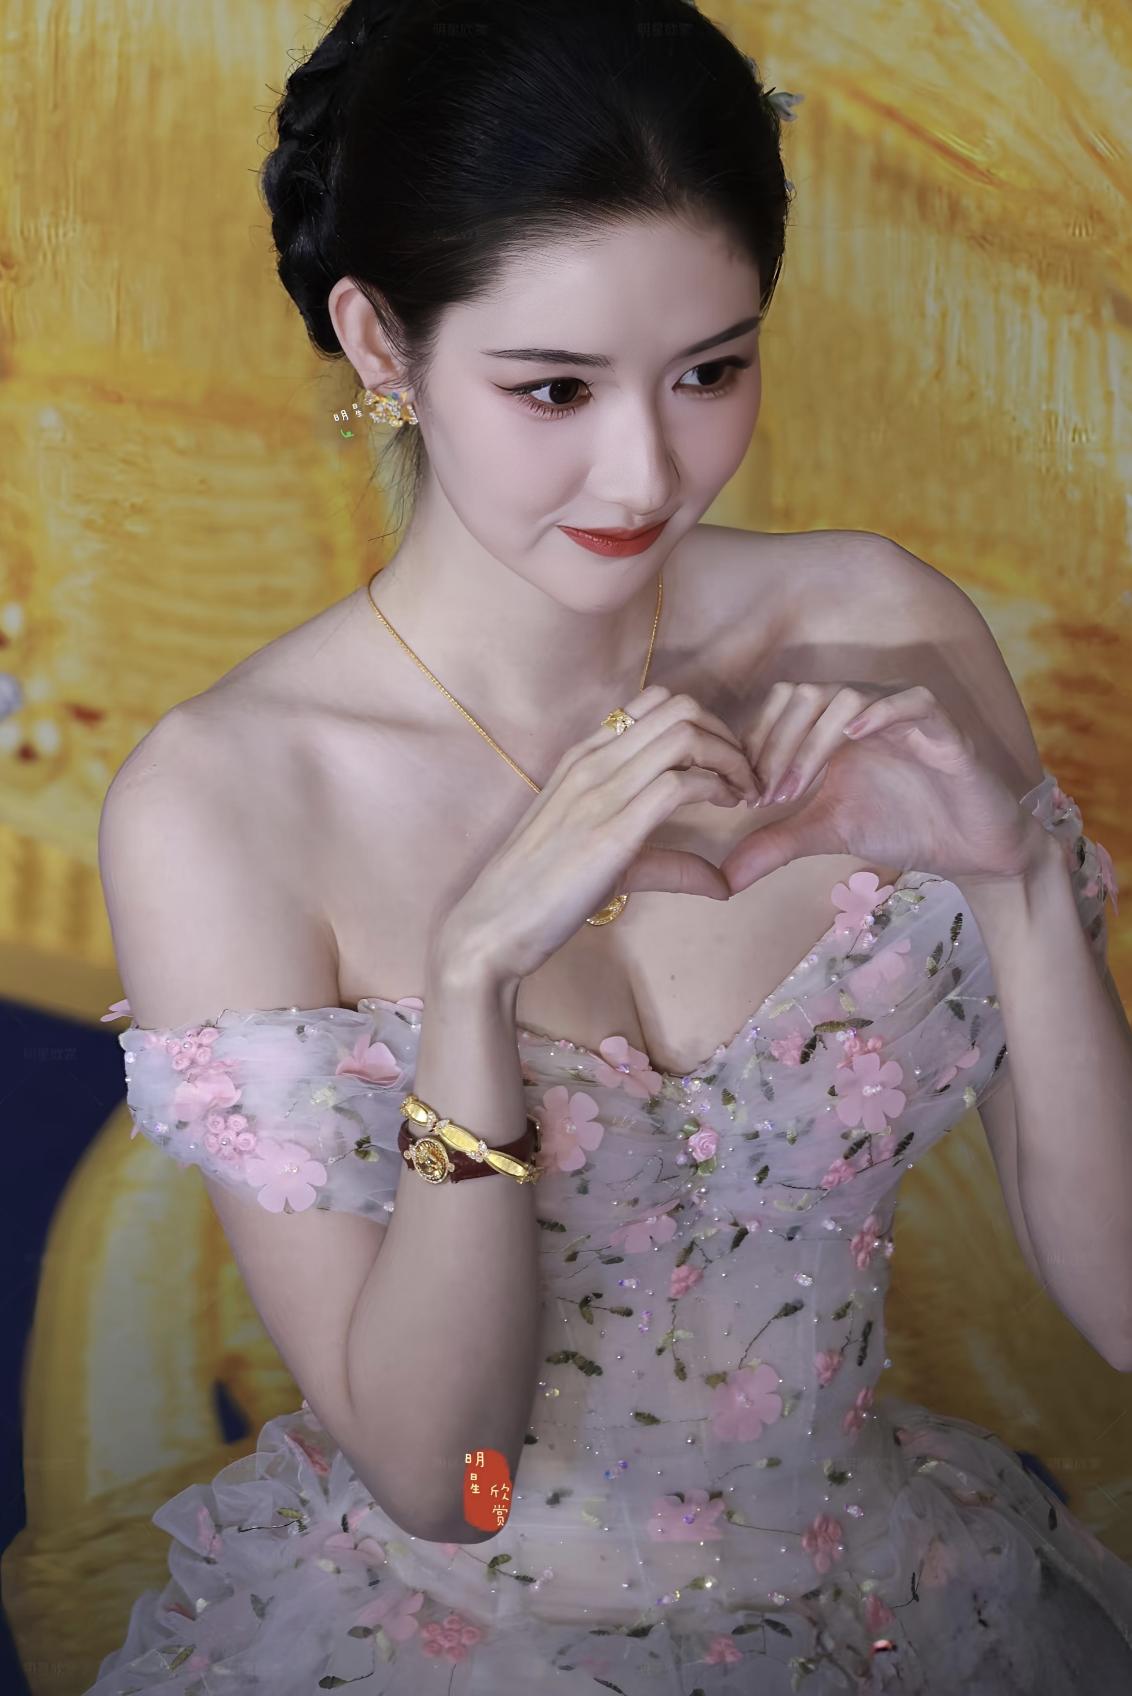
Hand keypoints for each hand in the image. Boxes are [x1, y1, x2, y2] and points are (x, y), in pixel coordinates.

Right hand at [444, 685, 759, 983]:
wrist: (491, 926)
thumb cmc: (538, 894)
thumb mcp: (603, 861)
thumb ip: (663, 860)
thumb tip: (721, 881)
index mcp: (582, 758)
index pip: (654, 704)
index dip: (703, 724)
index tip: (722, 763)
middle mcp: (592, 762)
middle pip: (679, 709)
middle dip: (726, 735)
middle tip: (745, 775)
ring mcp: (600, 792)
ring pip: (684, 736)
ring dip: (729, 758)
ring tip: (744, 791)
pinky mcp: (612, 831)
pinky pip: (680, 784)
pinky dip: (717, 788)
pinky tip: (728, 809)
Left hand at [718, 680, 1048, 896]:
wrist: (970, 848)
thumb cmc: (901, 826)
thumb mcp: (828, 834)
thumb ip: (776, 845)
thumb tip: (723, 879)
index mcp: (833, 724)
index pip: (780, 707)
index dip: (756, 745)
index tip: (746, 797)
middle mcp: (864, 708)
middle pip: (803, 695)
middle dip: (776, 744)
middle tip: (766, 797)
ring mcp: (902, 712)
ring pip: (846, 695)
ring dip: (812, 742)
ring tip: (798, 790)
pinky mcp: (942, 725)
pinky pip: (911, 701)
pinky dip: (880, 712)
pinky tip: (855, 739)